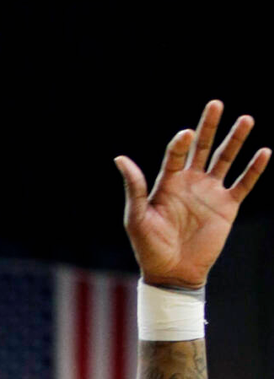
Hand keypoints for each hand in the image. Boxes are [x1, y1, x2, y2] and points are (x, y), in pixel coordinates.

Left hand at [117, 101, 269, 289]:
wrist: (172, 274)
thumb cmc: (149, 248)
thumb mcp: (136, 218)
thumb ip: (134, 188)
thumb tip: (120, 158)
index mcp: (168, 183)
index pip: (176, 154)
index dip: (181, 143)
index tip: (187, 133)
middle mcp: (191, 182)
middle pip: (202, 147)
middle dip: (209, 126)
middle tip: (216, 104)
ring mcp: (210, 193)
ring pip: (225, 159)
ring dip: (235, 140)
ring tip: (246, 119)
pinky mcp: (227, 207)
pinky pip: (243, 184)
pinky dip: (254, 169)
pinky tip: (264, 152)